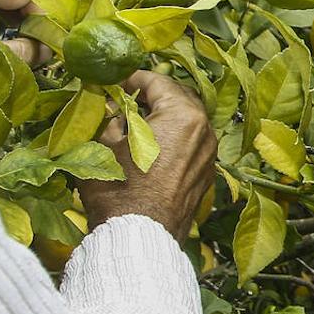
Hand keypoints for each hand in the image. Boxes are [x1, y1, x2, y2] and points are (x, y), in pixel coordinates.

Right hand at [78, 71, 216, 240]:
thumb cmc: (119, 189)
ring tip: (135, 122)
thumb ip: (112, 116)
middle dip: (153, 96)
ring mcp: (210, 155)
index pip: (159, 82)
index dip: (134, 77)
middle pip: (179, 99)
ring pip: (187, 122)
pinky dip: (173, 139)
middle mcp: (205, 131)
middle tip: (126, 98)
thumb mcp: (103, 143)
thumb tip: (114, 105)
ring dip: (164, 117)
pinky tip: (151, 146)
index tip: (117, 80)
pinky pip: (191, 145)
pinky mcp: (206, 174)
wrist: (139, 236)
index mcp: (183, 116)